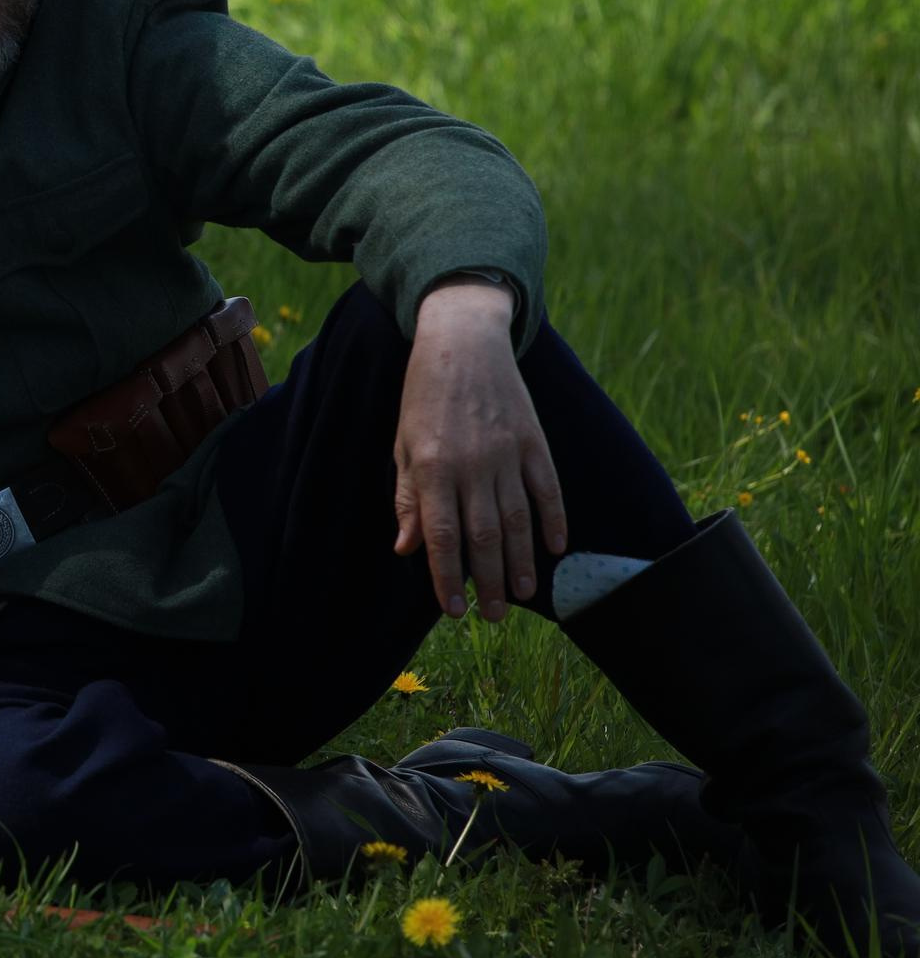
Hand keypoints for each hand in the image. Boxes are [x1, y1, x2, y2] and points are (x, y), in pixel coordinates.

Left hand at [391, 282, 566, 620]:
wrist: (463, 341)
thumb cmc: (423, 395)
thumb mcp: (402, 443)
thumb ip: (408, 497)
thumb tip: (406, 548)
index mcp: (432, 466)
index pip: (441, 535)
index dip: (446, 576)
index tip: (453, 609)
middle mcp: (472, 464)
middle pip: (484, 536)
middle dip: (488, 582)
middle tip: (491, 616)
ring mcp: (507, 452)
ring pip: (518, 520)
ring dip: (521, 562)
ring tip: (522, 595)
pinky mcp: (533, 440)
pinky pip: (547, 489)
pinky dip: (554, 521)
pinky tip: (555, 549)